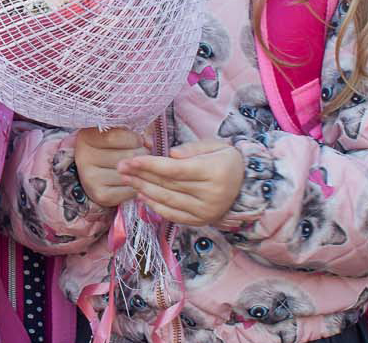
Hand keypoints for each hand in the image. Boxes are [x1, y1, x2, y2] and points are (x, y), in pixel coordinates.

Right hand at [74, 127, 145, 207]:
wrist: (95, 174)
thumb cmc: (111, 149)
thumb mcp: (117, 134)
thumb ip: (134, 134)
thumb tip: (149, 144)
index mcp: (86, 137)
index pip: (117, 136)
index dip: (135, 139)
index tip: (137, 141)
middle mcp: (84, 157)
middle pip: (128, 156)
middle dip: (141, 155)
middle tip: (138, 157)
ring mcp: (90, 178)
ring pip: (131, 174)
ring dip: (141, 172)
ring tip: (135, 168)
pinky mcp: (101, 195)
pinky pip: (130, 190)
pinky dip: (136, 186)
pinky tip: (131, 181)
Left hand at [118, 141, 244, 225]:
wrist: (247, 187)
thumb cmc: (226, 161)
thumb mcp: (215, 146)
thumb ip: (192, 148)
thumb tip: (170, 154)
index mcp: (213, 172)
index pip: (175, 170)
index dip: (151, 165)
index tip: (131, 159)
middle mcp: (210, 195)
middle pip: (167, 185)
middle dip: (141, 176)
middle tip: (120, 168)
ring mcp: (205, 211)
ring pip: (167, 200)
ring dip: (143, 190)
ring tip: (127, 180)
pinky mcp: (201, 221)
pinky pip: (173, 215)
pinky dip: (155, 206)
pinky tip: (142, 196)